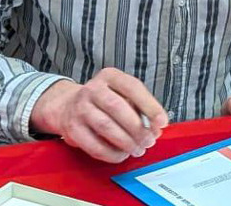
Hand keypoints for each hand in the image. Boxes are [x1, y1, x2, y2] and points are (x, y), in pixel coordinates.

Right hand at [31, 68, 168, 162]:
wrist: (67, 107)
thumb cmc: (104, 103)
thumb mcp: (121, 95)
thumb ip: (140, 109)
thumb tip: (155, 128)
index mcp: (109, 76)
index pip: (132, 87)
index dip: (149, 105)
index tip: (162, 122)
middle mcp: (92, 89)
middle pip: (117, 107)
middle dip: (137, 128)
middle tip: (150, 141)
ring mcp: (80, 108)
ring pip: (106, 126)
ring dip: (126, 142)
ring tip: (138, 149)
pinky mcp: (73, 129)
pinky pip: (94, 145)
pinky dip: (112, 153)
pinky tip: (122, 154)